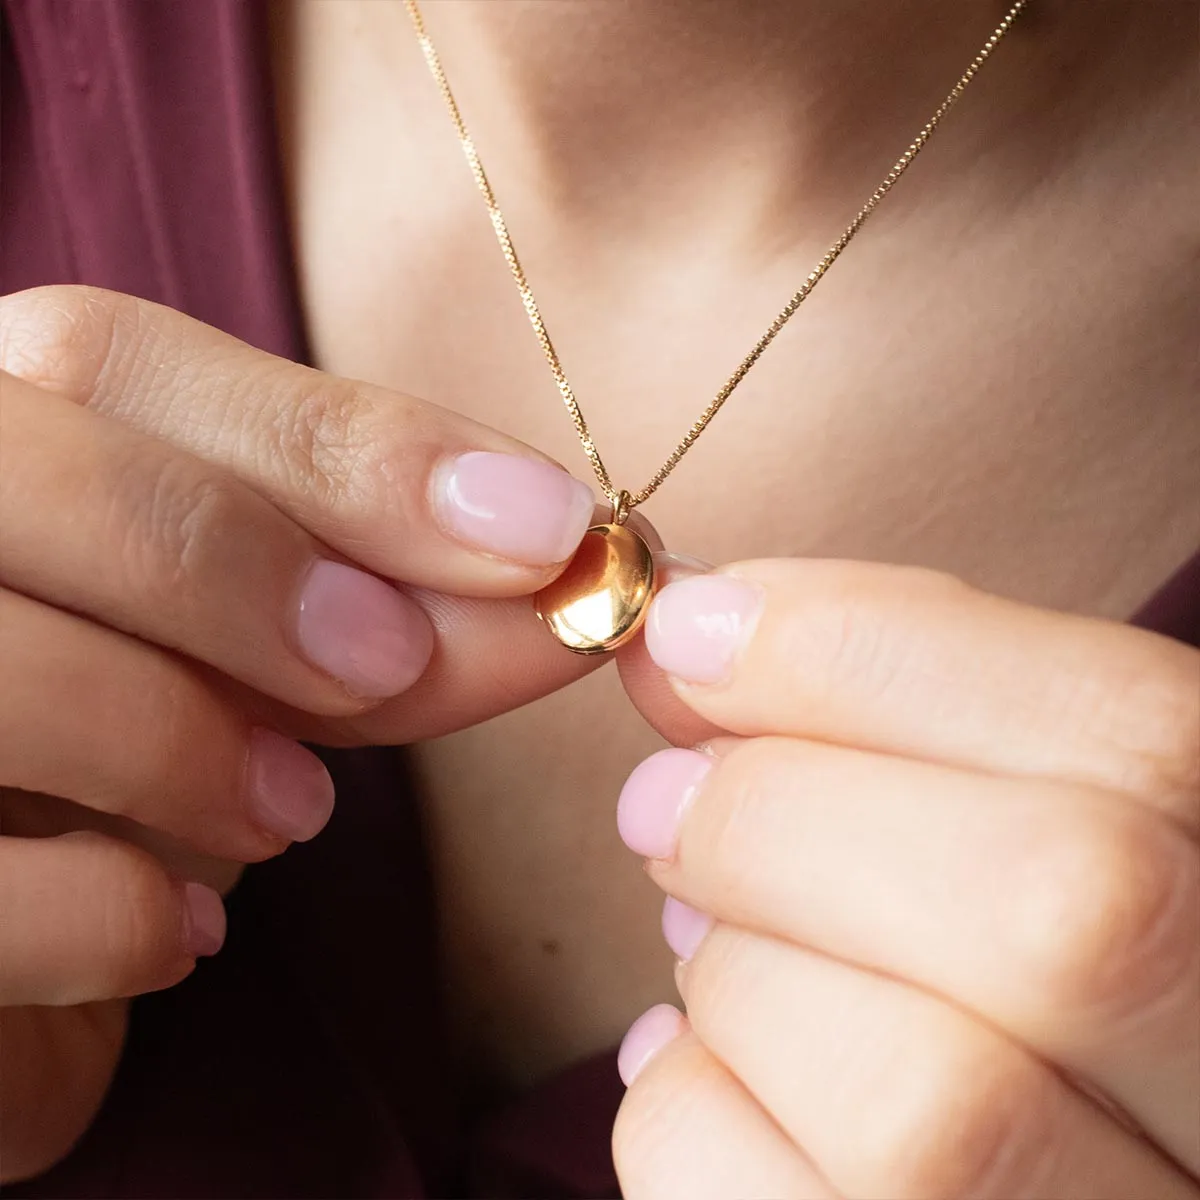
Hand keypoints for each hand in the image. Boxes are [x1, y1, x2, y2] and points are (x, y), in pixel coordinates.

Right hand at [0, 285, 600, 1179]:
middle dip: (251, 571)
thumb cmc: (128, 776)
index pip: (115, 359)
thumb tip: (565, 562)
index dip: (350, 445)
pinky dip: (115, 918)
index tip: (547, 530)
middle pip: (35, 474)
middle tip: (387, 666)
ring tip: (294, 815)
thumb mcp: (255, 664)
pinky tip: (177, 933)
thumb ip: (387, 605)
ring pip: (1, 670)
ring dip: (192, 746)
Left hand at [613, 560, 1199, 1198]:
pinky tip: (713, 1062)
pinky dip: (685, 1106)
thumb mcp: (1000, 806)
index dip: (874, 648)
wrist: (1011, 1154)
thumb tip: (701, 634)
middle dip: (787, 818)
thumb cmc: (982, 945)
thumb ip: (896, 715)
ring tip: (708, 936)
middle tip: (666, 799)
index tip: (694, 625)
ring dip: (737, 974)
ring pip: (919, 1103)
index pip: (1142, 736)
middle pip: (1055, 915)